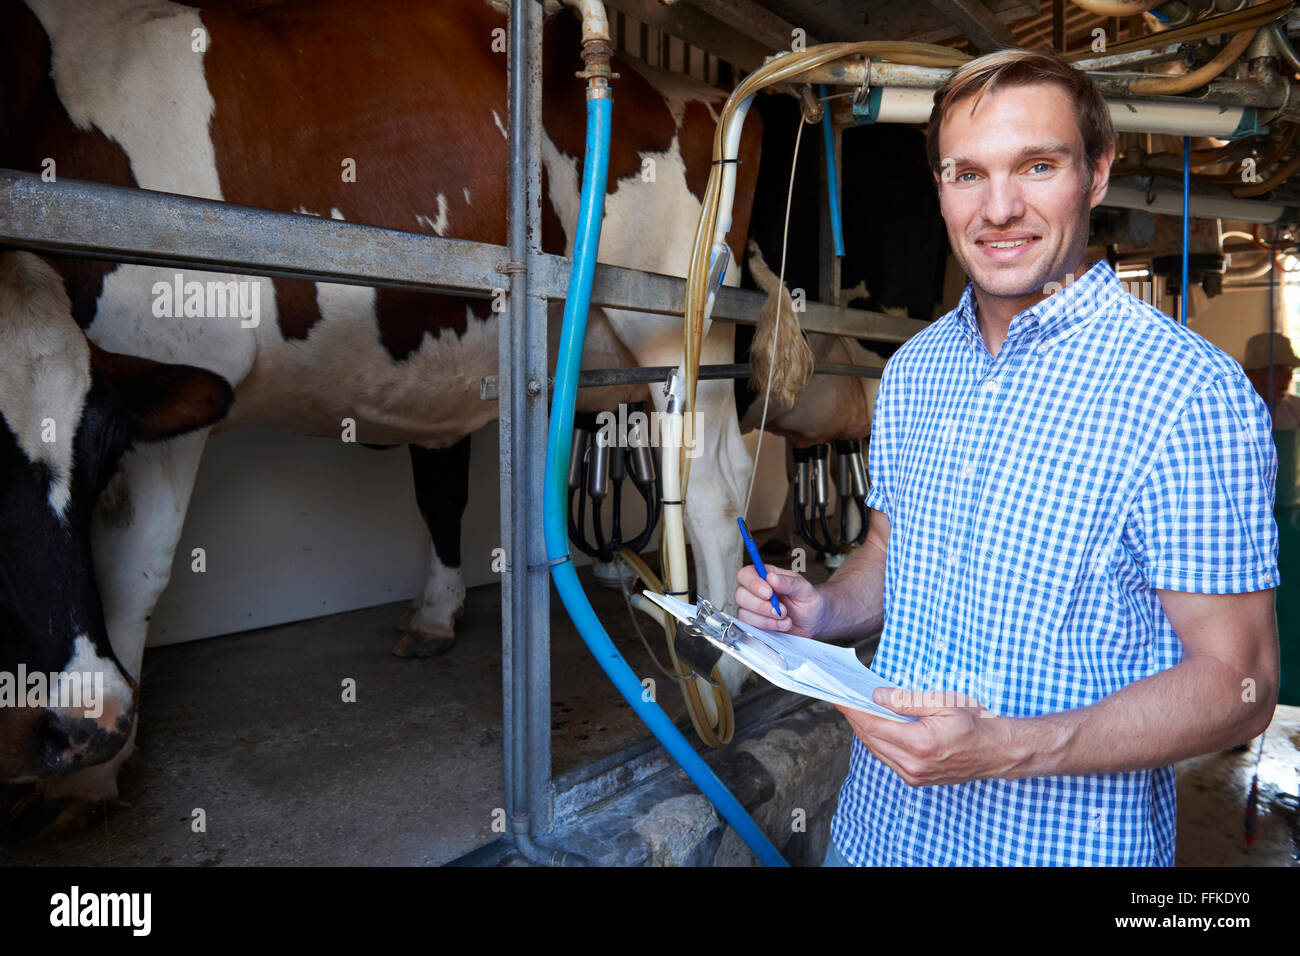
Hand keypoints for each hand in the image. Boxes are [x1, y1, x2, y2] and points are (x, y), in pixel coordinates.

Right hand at [734, 564, 822, 637]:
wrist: (813, 622)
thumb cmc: (807, 601)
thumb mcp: (804, 589)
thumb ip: (788, 583)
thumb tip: (772, 578)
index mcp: (765, 576)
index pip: (746, 574)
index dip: (753, 583)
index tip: (769, 593)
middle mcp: (755, 591)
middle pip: (740, 595)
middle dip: (761, 606)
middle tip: (781, 609)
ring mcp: (753, 609)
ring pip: (744, 613)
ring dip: (766, 619)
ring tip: (785, 617)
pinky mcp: (755, 624)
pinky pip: (750, 626)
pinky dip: (768, 627)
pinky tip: (782, 625)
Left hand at [833, 688, 1018, 786]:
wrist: (997, 752)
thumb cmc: (975, 724)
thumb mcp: (944, 702)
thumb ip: (908, 700)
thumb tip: (877, 696)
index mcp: (919, 744)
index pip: (872, 725)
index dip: (852, 709)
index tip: (837, 695)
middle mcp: (912, 765)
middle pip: (869, 738)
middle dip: (854, 717)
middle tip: (841, 697)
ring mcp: (913, 776)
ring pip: (875, 750)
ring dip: (863, 729)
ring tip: (854, 708)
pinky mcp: (915, 780)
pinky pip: (887, 758)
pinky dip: (877, 741)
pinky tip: (874, 725)